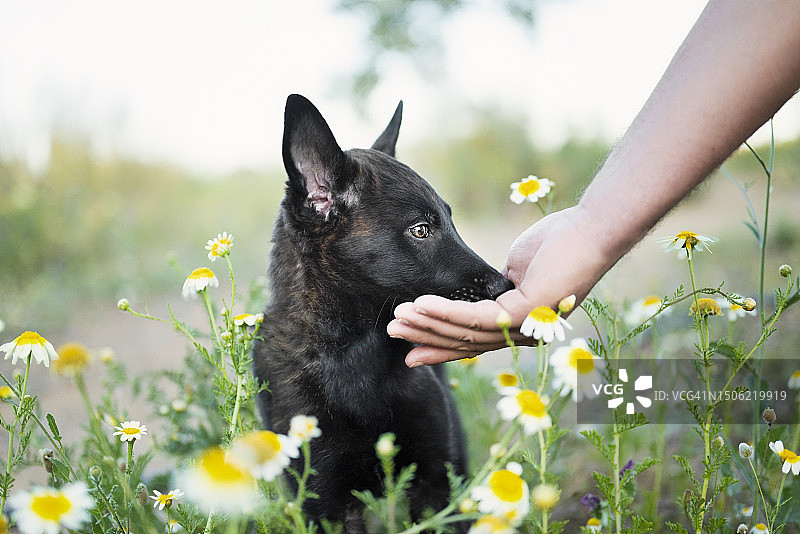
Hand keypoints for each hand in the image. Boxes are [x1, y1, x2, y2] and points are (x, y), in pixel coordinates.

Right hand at [387, 205, 616, 366]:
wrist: (589, 229)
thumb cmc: (557, 243)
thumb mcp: (515, 272)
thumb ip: (493, 289)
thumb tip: (474, 294)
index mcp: (520, 325)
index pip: (474, 340)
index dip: (441, 346)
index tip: (412, 351)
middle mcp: (523, 334)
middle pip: (465, 341)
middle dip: (426, 339)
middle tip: (394, 335)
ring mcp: (525, 326)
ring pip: (466, 332)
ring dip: (428, 325)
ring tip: (398, 319)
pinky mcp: (525, 312)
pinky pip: (475, 316)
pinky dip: (444, 312)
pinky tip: (421, 305)